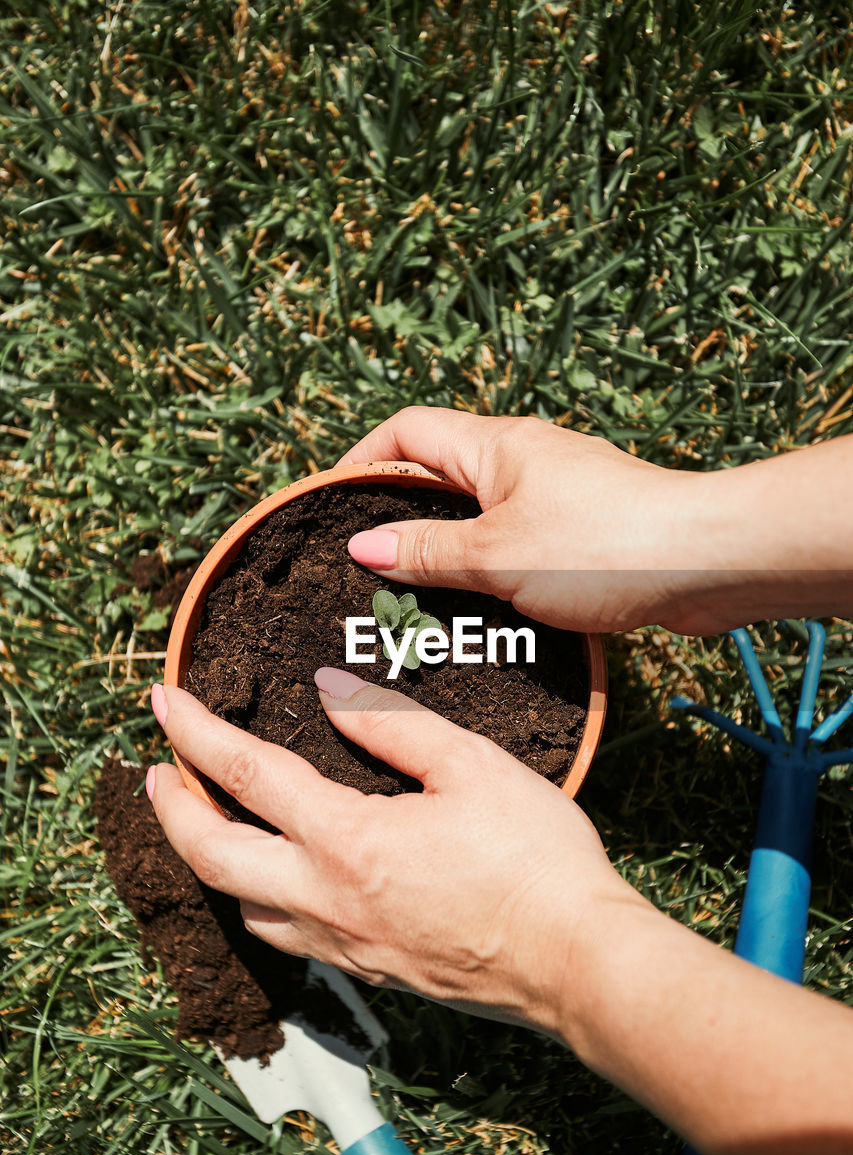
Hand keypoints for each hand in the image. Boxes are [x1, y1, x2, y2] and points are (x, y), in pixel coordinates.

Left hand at [147, 672, 639, 1041]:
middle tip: (154, 773)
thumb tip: (333, 698)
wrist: (577, 963)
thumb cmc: (537, 862)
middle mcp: (328, 900)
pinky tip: (280, 879)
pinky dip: (259, 899)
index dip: (196, 732)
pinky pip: (287, 936)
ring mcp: (344, 945)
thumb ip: (394, 726)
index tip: (165, 701)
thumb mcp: (473, 767)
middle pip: (212, 857)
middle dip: (170, 810)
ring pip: (242, 906)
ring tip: (208, 822)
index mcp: (348, 841)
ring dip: (210, 860)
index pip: (246, 775)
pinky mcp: (369, 972)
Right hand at [339, 407, 852, 632]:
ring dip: (443, 549)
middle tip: (362, 562)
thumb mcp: (496, 553)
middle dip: (397, 514)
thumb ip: (427, 551)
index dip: (361, 459)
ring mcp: (556, 494)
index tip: (330, 501)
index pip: (407, 431)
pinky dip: (486, 568)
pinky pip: (514, 541)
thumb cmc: (603, 545)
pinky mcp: (582, 531)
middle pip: (439, 473)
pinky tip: (476, 608)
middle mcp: (524, 460)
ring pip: (478, 515)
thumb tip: (362, 545)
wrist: (705, 561)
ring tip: (408, 595)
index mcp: (495, 446)